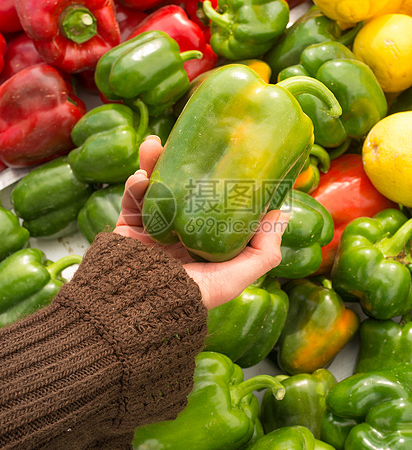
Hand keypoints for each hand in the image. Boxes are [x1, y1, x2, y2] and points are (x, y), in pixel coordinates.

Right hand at [115, 136, 288, 309]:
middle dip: (183, 164)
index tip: (227, 156)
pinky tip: (140, 176)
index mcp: (204, 243)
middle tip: (186, 141)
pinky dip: (134, 185)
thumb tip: (281, 213)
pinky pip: (131, 200)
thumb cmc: (190, 296)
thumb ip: (262, 251)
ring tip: (154, 146)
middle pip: (183, 189)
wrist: (136, 308)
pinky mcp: (127, 228)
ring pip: (155, 187)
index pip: (215, 204)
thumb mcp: (235, 277)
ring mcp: (153, 229)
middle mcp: (179, 233)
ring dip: (154, 164)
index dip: (220, 180)